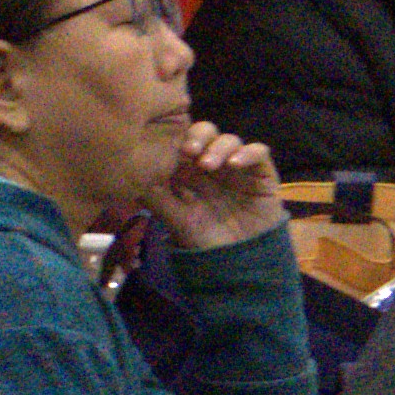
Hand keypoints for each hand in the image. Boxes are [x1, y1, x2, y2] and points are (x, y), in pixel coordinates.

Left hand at [149, 123, 288, 254]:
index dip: (176, 139)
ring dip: (219, 147)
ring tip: (209, 165)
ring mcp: (238, 168)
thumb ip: (156, 197)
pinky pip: (259, 152)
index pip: (182, 142)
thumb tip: (131, 172)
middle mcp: (214, 165)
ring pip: (230, 139)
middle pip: (206, 133)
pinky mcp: (262, 174)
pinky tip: (236, 164)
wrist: (241, 261)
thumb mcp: (175, 219)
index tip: (168, 148)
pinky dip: (248, 152)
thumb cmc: (205, 241)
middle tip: (189, 150)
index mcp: (190, 171)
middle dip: (198, 136)